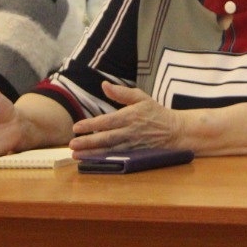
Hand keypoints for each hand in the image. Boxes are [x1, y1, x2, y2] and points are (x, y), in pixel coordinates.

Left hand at [68, 81, 183, 156]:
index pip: (107, 121)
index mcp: (130, 116)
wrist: (175, 131)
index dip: (91, 125)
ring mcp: (133, 145)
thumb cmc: (156, 112)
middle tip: (71, 145)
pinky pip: (117, 158)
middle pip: (106, 138)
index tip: (76, 128)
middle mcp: (130, 131)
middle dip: (88, 142)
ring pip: (109, 150)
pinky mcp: (135, 154)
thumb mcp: (141, 98)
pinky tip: (92, 161)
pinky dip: (104, 160)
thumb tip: (104, 85)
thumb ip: (122, 93)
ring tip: (76, 156)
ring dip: (92, 154)